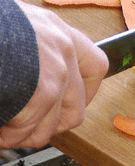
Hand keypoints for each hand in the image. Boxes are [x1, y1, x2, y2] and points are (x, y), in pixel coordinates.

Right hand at [0, 0, 108, 147]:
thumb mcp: (14, 29)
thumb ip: (32, 54)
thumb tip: (37, 87)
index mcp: (55, 29)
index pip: (95, 66)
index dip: (84, 93)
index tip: (66, 106)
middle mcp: (62, 46)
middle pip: (76, 107)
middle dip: (47, 127)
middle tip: (24, 129)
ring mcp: (55, 68)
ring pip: (52, 124)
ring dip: (24, 135)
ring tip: (4, 132)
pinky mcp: (41, 89)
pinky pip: (29, 127)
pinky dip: (9, 136)